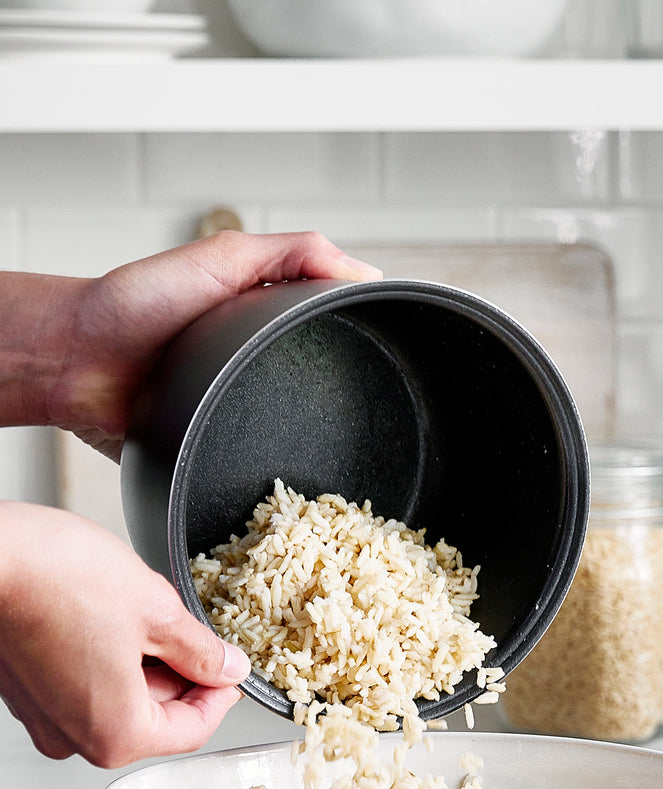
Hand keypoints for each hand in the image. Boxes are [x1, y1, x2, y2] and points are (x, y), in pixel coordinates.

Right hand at [0, 502, 251, 766]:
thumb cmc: (59, 578)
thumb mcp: (158, 612)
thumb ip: (201, 651)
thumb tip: (227, 667)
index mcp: (115, 734)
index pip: (192, 730)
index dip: (221, 695)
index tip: (231, 668)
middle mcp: (74, 737)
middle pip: (155, 719)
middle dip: (182, 676)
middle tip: (194, 632)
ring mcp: (44, 715)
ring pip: (120, 700)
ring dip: (146, 663)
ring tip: (148, 614)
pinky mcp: (25, 689)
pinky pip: (84, 685)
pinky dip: (110, 658)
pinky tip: (114, 618)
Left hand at [1, 229, 381, 459]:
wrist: (74, 362)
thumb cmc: (134, 301)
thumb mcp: (221, 258)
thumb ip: (290, 251)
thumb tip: (366, 269)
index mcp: (271, 325)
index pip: (340, 336)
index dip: (376, 346)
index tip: (412, 356)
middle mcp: (264, 373)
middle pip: (334, 395)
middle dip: (364, 409)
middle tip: (393, 417)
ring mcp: (247, 418)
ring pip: (308, 440)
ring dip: (328, 450)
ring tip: (359, 459)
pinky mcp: (225, 458)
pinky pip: (268, 478)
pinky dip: (290, 485)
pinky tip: (309, 485)